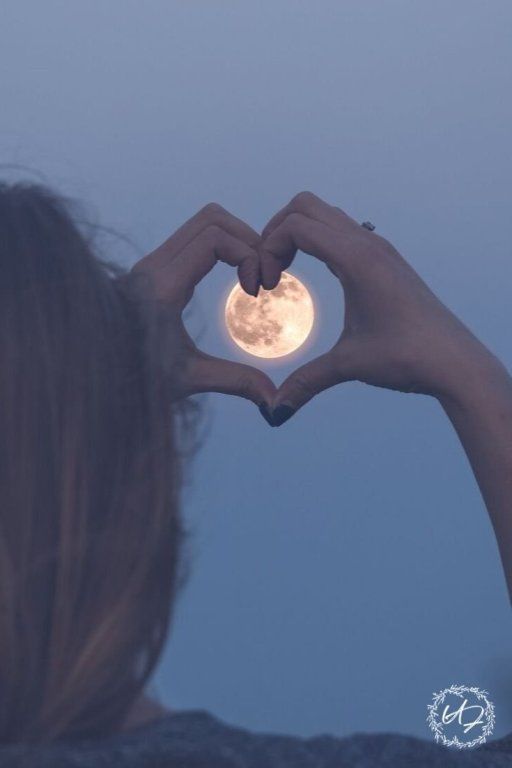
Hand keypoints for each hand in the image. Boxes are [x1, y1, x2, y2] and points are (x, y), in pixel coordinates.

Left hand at [119, 204, 275, 407]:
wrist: (92, 371)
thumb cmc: (132, 379)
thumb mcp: (188, 379)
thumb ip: (235, 382)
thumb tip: (274, 402)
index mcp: (162, 287)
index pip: (215, 238)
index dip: (248, 254)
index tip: (257, 289)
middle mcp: (153, 267)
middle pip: (212, 219)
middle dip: (247, 239)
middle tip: (262, 276)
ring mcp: (150, 264)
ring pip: (201, 224)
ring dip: (234, 240)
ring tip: (250, 276)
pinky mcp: (151, 269)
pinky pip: (192, 238)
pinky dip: (220, 247)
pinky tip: (230, 279)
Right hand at [259, 192, 495, 424]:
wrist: (455, 361)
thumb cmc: (407, 357)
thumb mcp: (349, 365)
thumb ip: (306, 382)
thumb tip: (275, 411)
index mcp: (357, 258)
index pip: (296, 225)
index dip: (268, 249)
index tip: (266, 286)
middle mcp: (368, 244)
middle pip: (305, 206)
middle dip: (275, 231)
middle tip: (268, 271)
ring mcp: (379, 248)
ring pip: (325, 214)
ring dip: (297, 234)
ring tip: (285, 271)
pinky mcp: (385, 259)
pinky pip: (342, 230)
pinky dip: (318, 241)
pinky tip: (317, 274)